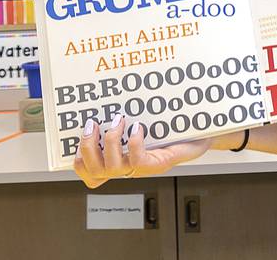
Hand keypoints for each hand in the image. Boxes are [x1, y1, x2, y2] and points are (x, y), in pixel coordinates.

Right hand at [73, 114, 212, 188]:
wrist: (202, 135)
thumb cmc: (174, 131)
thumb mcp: (145, 125)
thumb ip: (125, 119)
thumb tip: (103, 100)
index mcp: (121, 163)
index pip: (91, 175)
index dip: (78, 164)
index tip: (74, 144)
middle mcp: (129, 170)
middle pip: (94, 170)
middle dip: (86, 146)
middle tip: (91, 124)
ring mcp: (143, 169)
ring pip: (112, 167)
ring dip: (109, 141)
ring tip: (117, 120)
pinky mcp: (158, 165)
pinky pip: (137, 161)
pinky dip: (134, 143)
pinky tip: (138, 128)